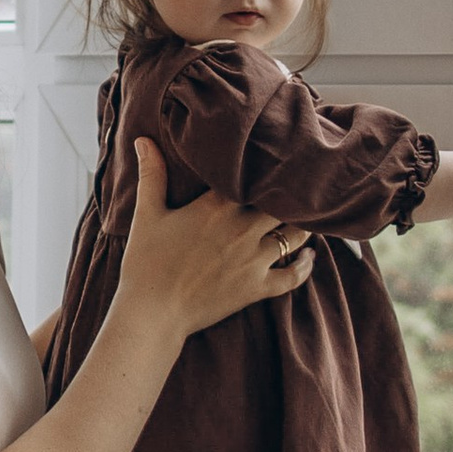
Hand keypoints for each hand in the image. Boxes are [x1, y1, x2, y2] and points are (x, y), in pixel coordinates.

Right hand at [118, 137, 316, 338]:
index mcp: (218, 205)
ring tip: (307, 215)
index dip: (268, 166)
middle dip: (291, 193)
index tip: (276, 157)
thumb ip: (151, 174)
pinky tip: (310, 256)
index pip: (256, 175)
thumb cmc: (146, 262)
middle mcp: (243, 228)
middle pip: (283, 202)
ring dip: (302, 224)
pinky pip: (294, 275)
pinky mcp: (257, 288)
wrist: (153, 312)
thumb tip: (142, 139)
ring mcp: (254, 259)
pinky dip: (306, 266)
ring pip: (295, 234)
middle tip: (299, 184)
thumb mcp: (147, 214)